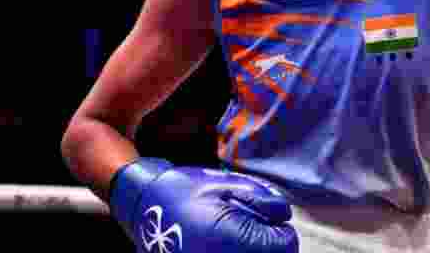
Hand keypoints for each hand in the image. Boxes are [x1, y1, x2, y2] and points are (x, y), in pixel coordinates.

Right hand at [110, 158, 297, 251]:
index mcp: (236, 240)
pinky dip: (236, 251)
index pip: (284, 246)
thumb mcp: (229, 184)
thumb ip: (263, 200)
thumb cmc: (186, 191)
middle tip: (257, 226)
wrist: (145, 203)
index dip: (282, 231)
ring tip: (240, 235)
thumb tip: (283, 215)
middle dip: (271, 244)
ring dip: (255, 249)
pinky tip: (227, 243)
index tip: (271, 220)